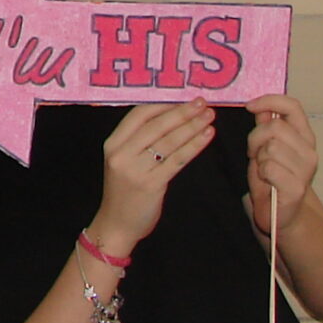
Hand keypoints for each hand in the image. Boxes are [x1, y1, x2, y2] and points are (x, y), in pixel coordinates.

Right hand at [90, 102, 215, 255]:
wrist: (116, 225)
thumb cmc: (124, 191)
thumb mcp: (122, 161)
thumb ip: (138, 140)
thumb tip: (170, 115)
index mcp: (113, 143)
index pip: (139, 115)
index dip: (163, 104)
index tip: (183, 97)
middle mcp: (122, 154)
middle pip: (156, 126)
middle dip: (182, 112)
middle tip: (202, 103)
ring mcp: (135, 170)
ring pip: (168, 142)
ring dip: (192, 126)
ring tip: (209, 117)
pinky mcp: (151, 184)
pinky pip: (177, 160)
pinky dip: (193, 146)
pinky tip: (206, 136)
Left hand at [245, 94, 318, 237]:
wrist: (280, 215)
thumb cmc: (272, 180)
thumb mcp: (264, 148)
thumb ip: (265, 127)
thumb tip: (260, 107)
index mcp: (304, 137)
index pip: (293, 106)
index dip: (270, 100)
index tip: (250, 106)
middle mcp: (309, 151)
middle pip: (274, 127)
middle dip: (255, 139)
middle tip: (254, 154)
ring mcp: (306, 169)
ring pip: (270, 148)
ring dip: (259, 159)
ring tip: (263, 170)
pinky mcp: (297, 187)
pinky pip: (269, 168)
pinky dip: (261, 173)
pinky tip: (267, 181)